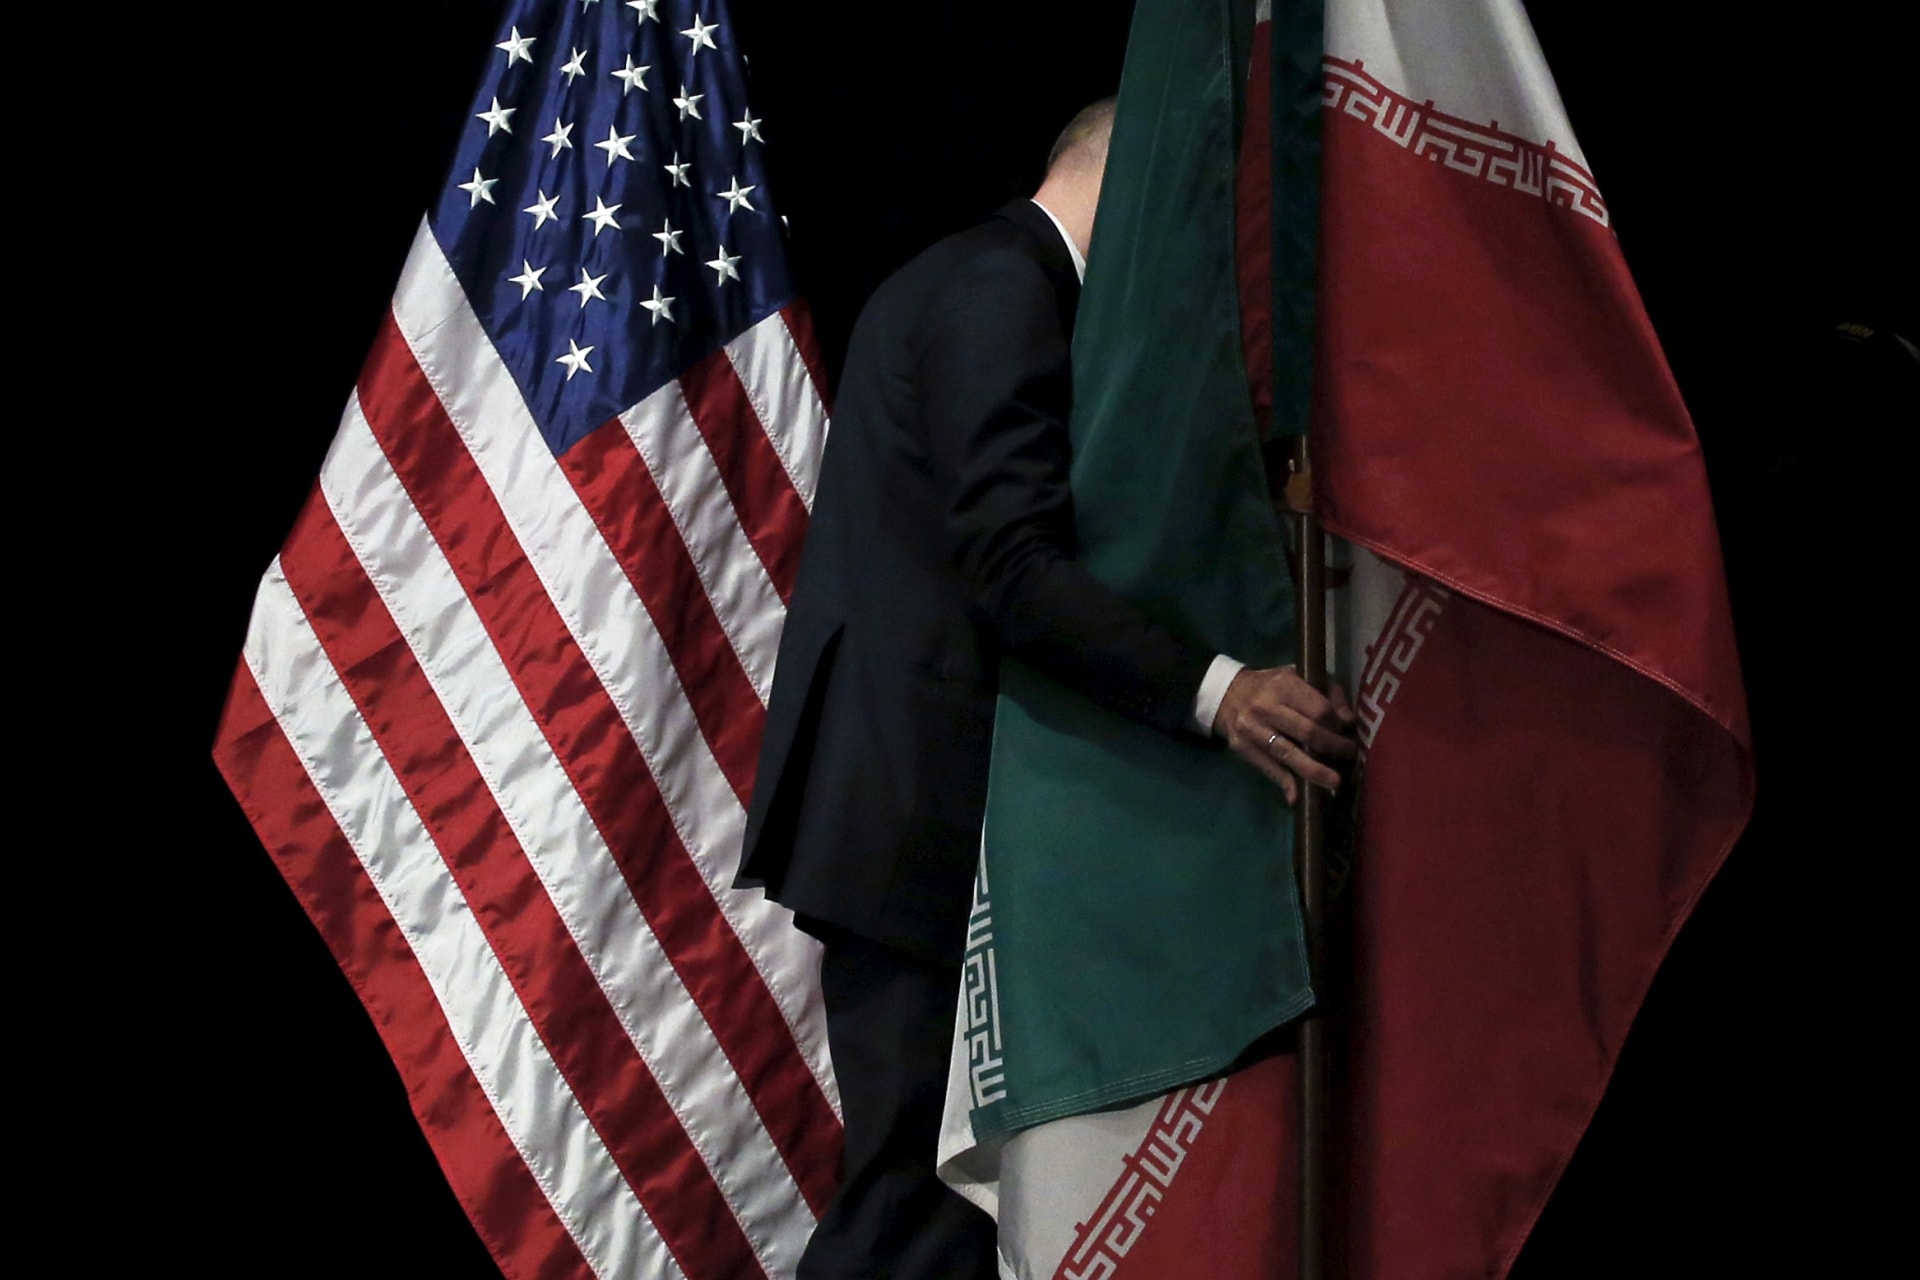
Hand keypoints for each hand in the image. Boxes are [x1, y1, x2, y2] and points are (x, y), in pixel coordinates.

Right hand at [1213, 666, 1357, 803]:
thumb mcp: (1300, 676)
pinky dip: (1286, 784)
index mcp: (1284, 684)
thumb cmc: (1272, 686)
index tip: (1347, 731)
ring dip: (1314, 771)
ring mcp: (1252, 729)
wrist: (1227, 694)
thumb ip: (1328, 692)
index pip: (1319, 709)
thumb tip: (1348, 722)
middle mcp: (1266, 706)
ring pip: (1288, 754)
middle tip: (1350, 756)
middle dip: (1333, 747)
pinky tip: (1298, 796)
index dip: (1337, 724)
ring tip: (1335, 783)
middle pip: (1307, 732)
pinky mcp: (1243, 747)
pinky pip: (1269, 768)